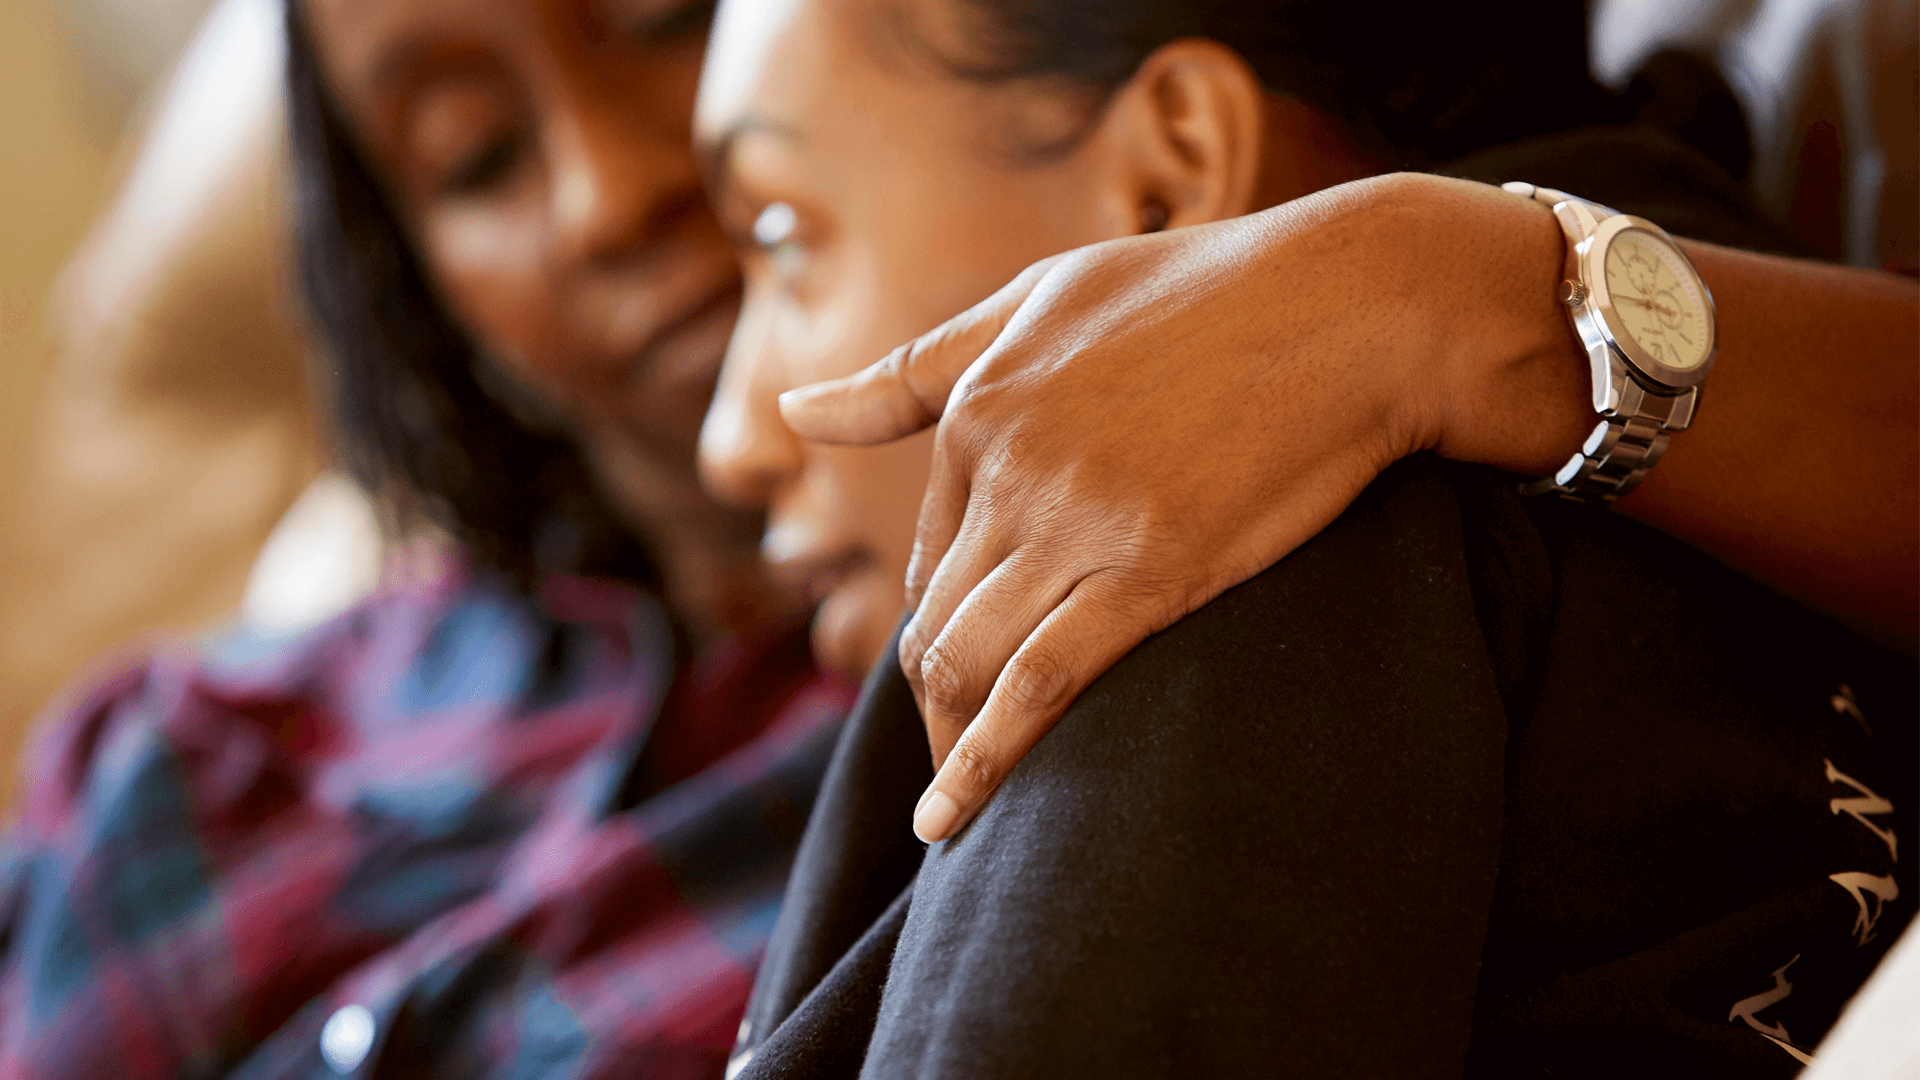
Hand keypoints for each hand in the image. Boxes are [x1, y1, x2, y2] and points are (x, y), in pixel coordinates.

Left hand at [780, 173, 1589, 841]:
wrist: (1356, 307)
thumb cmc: (1207, 292)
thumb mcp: (1039, 299)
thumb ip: (915, 372)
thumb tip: (794, 410)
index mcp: (978, 408)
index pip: (927, 553)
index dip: (938, 619)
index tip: (963, 665)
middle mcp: (1009, 469)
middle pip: (933, 617)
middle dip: (932, 695)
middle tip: (952, 752)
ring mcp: (1077, 524)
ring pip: (964, 658)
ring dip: (946, 739)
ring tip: (952, 796)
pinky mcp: (1153, 573)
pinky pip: (1039, 685)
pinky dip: (985, 761)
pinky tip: (951, 817)